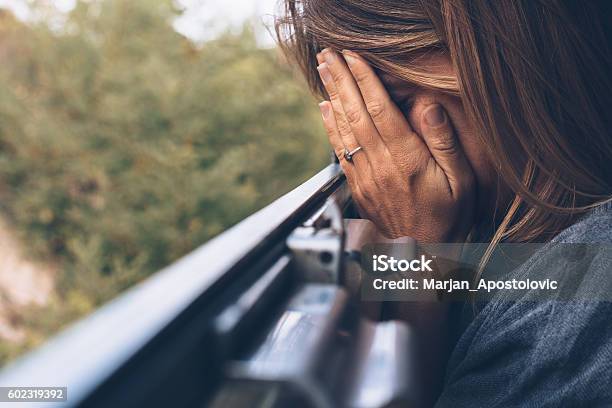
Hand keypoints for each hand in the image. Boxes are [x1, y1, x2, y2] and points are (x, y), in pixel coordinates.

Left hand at [316, 49, 474, 242]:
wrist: (422, 256)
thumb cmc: (448, 218)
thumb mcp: (461, 181)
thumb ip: (445, 144)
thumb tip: (429, 108)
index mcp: (407, 160)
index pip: (381, 111)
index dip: (365, 81)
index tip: (354, 57)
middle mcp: (381, 165)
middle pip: (356, 114)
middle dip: (341, 81)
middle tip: (328, 55)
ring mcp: (366, 177)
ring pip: (344, 129)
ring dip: (332, 97)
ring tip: (322, 72)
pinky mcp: (358, 187)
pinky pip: (340, 151)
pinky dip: (331, 127)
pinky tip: (326, 109)